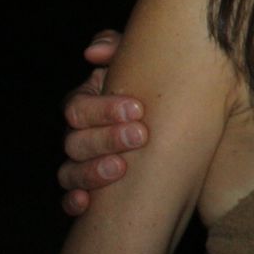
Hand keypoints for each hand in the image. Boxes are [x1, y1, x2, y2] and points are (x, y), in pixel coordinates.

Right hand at [57, 30, 147, 215]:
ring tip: (120, 169)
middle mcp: (80, 132)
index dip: (104, 108)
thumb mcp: (145, 64)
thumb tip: (93, 51)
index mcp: (90, 101)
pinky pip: (70, 198)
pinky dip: (74, 201)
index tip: (138, 109)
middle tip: (140, 136)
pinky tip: (87, 204)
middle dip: (106, 138)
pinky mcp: (90, 189)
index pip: (79, 105)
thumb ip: (119, 49)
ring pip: (69, 170)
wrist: (183, 125)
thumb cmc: (159, 88)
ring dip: (91, 171)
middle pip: (74, 138)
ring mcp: (81, 162)